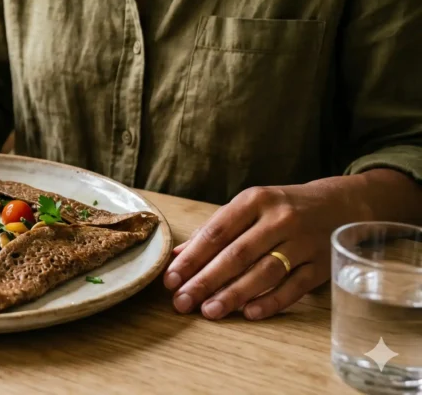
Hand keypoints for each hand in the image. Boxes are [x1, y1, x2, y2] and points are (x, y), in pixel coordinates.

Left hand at [164, 177, 370, 320]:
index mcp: (256, 200)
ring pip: (265, 272)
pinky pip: (295, 287)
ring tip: (209, 311)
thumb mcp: (251, 207)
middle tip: (182, 302)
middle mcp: (280, 219)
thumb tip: (178, 256)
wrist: (344, 203)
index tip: (171, 279)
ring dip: (234, 294)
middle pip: (238, 254)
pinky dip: (272, 302)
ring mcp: (304, 242)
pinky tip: (249, 314)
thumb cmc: (285, 207)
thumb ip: (215, 230)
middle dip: (206, 280)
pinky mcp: (322, 264)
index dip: (192, 257)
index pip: (217, 232)